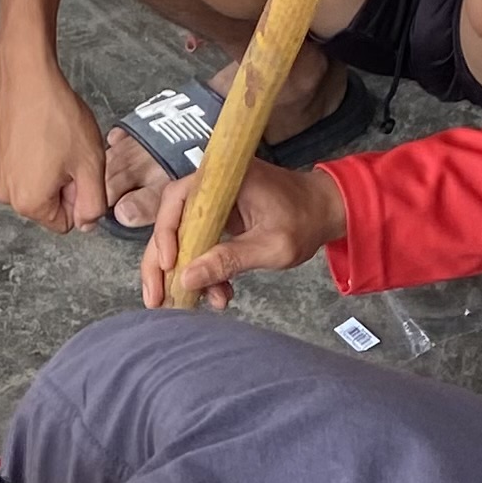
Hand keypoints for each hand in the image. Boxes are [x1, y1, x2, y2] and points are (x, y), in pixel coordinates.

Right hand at [0, 54, 108, 228]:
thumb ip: (93, 204)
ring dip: (51, 170)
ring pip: (37, 186)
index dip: (79, 197)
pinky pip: (25, 169)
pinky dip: (36, 157)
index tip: (78, 169)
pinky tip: (42, 134)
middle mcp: (7, 194)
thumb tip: (87, 224)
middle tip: (69, 153)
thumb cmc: (56, 116)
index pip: (66, 223)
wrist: (27, 78)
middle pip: (49, 205)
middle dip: (64, 185)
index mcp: (30, 203)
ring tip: (55, 141)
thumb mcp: (90, 164)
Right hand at [140, 159, 345, 309]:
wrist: (325, 212)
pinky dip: (201, 272)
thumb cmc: (305, 219)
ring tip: (193, 303)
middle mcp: (211, 186)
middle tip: (156, 298)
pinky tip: (216, 294)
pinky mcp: (217, 221)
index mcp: (224, 178)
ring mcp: (212, 204)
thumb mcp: (272, 246)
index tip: (171, 265)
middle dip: (160, 264)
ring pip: (180, 239)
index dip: (165, 233)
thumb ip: (230, 260)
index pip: (177, 199)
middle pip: (169, 222)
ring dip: (182, 273)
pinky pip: (197, 245)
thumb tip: (187, 278)